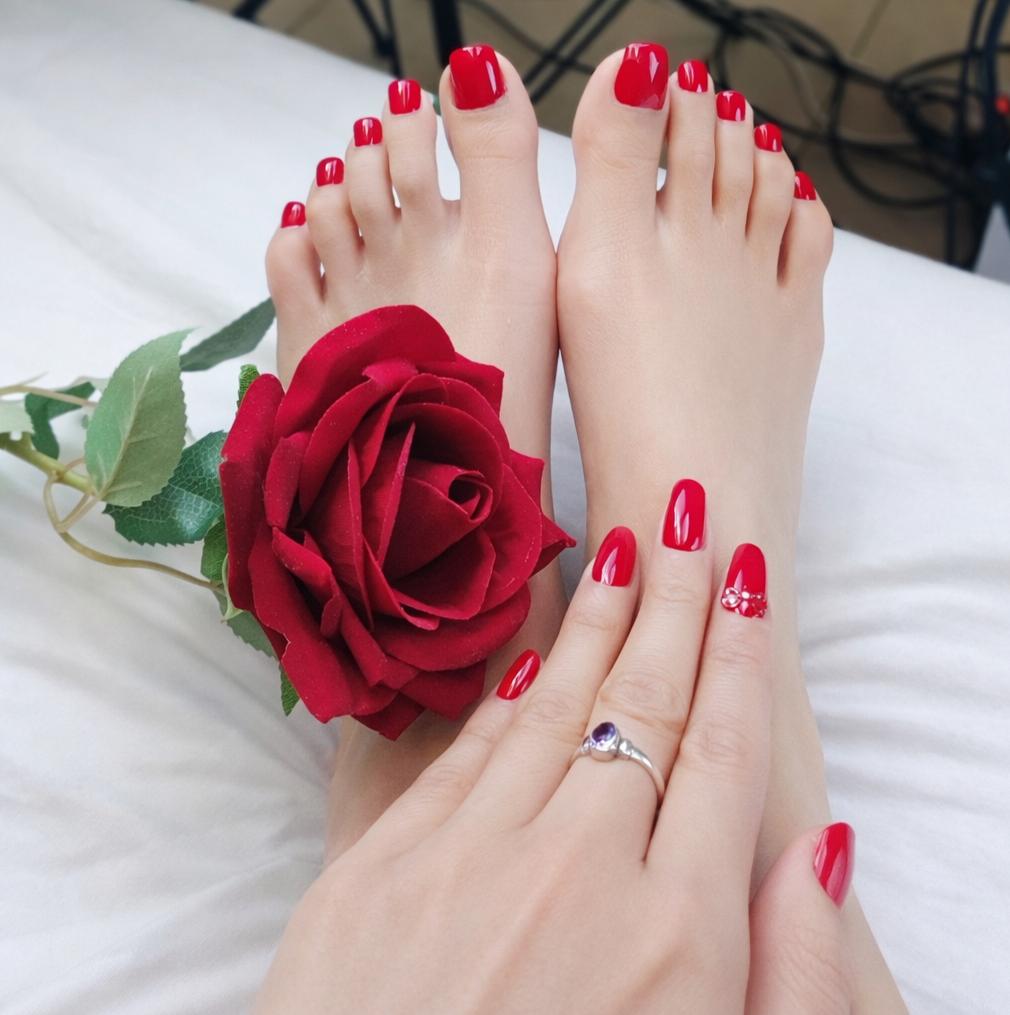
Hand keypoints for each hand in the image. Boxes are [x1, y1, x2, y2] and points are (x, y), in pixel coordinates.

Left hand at [257, 503, 853, 1013]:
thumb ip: (788, 972)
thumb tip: (815, 846)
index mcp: (675, 933)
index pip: (722, 752)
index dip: (737, 654)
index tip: (742, 578)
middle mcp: (579, 869)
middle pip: (644, 703)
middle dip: (671, 602)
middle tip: (683, 515)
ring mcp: (473, 858)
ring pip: (553, 703)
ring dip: (592, 617)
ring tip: (618, 546)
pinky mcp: (386, 865)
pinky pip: (465, 749)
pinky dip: (504, 683)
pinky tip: (528, 635)